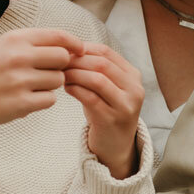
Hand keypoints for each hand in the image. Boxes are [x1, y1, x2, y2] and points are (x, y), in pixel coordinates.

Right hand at [0, 28, 83, 167]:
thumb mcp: (5, 47)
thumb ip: (35, 44)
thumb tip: (73, 47)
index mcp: (14, 39)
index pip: (57, 35)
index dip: (74, 43)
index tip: (80, 50)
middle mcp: (17, 57)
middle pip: (63, 58)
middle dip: (60, 66)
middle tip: (44, 72)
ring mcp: (20, 80)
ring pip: (59, 80)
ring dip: (50, 85)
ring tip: (28, 86)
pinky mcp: (22, 102)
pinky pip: (50, 99)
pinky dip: (42, 101)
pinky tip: (25, 98)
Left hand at [63, 42, 143, 178]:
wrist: (116, 145)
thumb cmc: (106, 110)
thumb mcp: (107, 87)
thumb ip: (95, 69)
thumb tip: (69, 49)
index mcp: (133, 76)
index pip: (107, 52)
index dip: (83, 48)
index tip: (65, 52)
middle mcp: (134, 89)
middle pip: (102, 64)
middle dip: (77, 61)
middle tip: (59, 63)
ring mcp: (125, 105)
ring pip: (98, 79)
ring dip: (75, 74)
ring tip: (61, 76)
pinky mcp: (112, 119)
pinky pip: (90, 99)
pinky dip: (75, 90)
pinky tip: (66, 88)